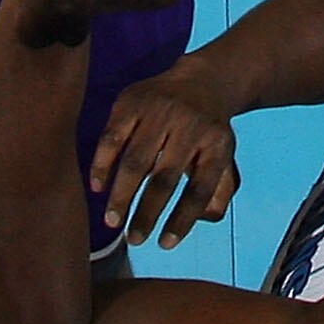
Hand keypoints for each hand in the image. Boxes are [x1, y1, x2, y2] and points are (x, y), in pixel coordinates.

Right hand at [89, 65, 239, 247]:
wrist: (203, 79)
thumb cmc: (209, 132)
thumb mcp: (225, 159)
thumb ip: (217, 195)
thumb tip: (197, 221)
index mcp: (215, 143)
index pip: (200, 189)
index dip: (182, 220)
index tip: (165, 245)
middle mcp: (189, 125)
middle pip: (165, 178)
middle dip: (147, 213)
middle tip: (134, 240)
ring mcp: (160, 110)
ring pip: (136, 160)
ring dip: (121, 195)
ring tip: (113, 222)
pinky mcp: (133, 99)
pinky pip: (112, 137)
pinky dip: (102, 163)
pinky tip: (98, 187)